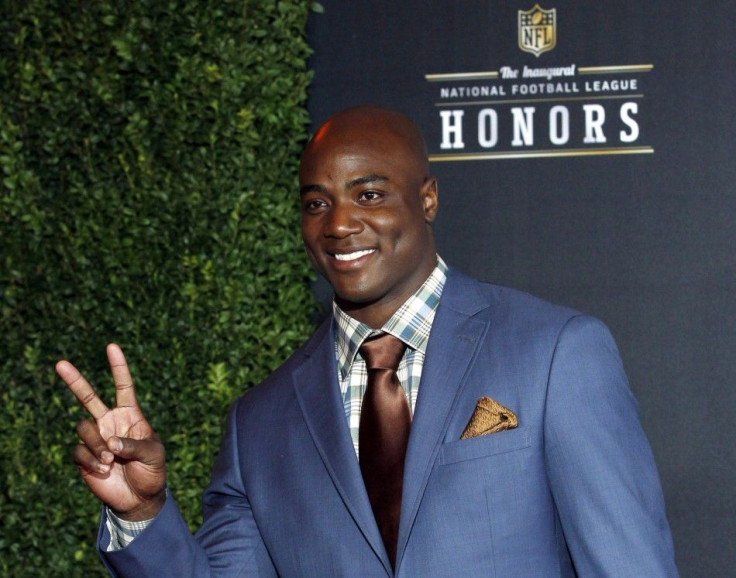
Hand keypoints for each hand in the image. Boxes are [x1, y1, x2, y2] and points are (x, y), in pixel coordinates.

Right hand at [57, 343, 165, 520]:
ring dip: (96, 444)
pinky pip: (78, 451)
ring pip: (84, 428)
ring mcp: (96, 438)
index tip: (112, 347)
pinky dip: (90, 460)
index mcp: (131, 415)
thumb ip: (134, 445)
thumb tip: (110, 442)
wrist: (140, 497)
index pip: (123, 386)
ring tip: (110, 460)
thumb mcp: (153, 454)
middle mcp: (110, 422)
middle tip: (60, 363)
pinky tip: (103, 470)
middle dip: (75, 381)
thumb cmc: (152, 470)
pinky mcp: (84, 456)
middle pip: (89, 397)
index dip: (118, 367)